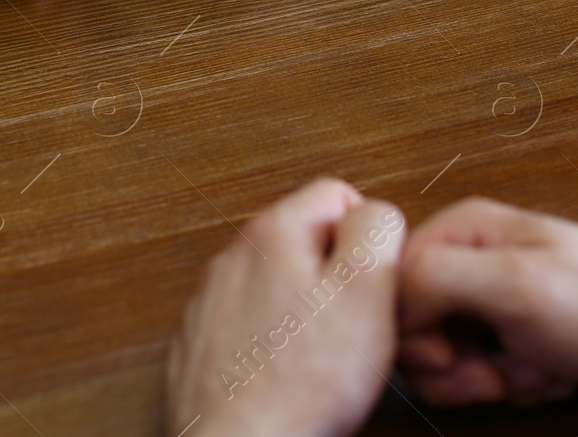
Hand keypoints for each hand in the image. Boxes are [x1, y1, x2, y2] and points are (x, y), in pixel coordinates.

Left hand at [166, 179, 406, 436]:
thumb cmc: (300, 385)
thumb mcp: (368, 291)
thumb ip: (377, 230)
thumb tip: (375, 211)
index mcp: (273, 231)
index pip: (339, 194)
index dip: (369, 240)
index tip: (372, 285)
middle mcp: (232, 257)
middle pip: (307, 242)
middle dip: (336, 279)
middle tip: (352, 329)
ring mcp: (210, 302)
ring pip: (279, 286)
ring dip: (303, 314)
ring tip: (319, 361)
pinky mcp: (200, 345)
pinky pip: (251, 326)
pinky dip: (271, 345)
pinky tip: (286, 378)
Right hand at [399, 199, 577, 407]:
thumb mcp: (514, 284)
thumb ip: (437, 278)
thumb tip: (386, 294)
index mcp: (464, 230)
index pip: (394, 286)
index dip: (416, 333)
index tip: (452, 355)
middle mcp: (475, 259)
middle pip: (420, 329)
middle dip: (462, 365)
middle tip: (501, 370)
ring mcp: (498, 299)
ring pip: (454, 359)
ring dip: (495, 379)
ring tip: (538, 368)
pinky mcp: (520, 335)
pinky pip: (489, 372)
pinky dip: (520, 384)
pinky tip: (553, 373)